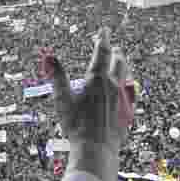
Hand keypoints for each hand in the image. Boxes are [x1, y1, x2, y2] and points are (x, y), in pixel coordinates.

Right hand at [43, 28, 134, 180]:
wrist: (96, 150)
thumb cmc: (76, 126)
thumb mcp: (62, 100)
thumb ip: (57, 76)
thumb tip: (49, 56)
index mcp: (97, 79)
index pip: (101, 52)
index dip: (102, 39)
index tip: (104, 30)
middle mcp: (113, 85)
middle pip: (118, 63)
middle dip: (115, 53)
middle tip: (113, 48)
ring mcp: (122, 99)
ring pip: (126, 77)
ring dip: (123, 68)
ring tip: (121, 64)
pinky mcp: (127, 112)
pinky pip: (130, 95)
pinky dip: (128, 87)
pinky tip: (127, 90)